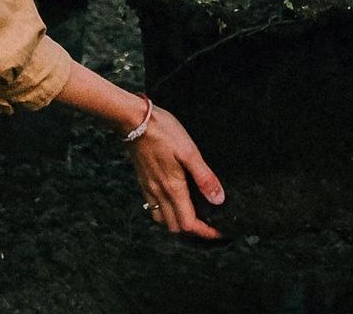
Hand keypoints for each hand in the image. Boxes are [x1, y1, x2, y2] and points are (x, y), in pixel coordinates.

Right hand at [130, 104, 224, 239]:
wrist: (134, 121)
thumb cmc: (164, 132)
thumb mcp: (189, 151)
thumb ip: (204, 177)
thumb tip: (218, 199)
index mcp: (173, 188)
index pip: (189, 224)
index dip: (205, 231)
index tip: (218, 232)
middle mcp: (159, 194)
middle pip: (176, 227)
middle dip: (193, 230)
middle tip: (208, 222)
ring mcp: (149, 189)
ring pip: (163, 220)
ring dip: (177, 222)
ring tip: (192, 212)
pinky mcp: (143, 182)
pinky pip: (154, 208)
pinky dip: (165, 212)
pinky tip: (173, 199)